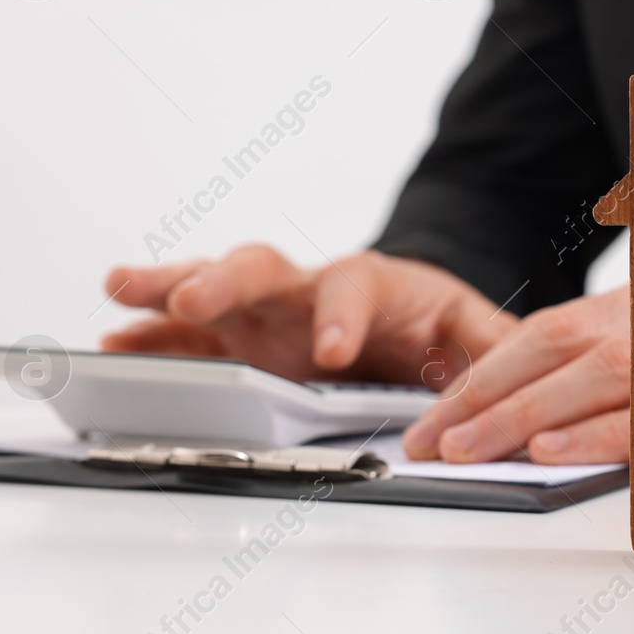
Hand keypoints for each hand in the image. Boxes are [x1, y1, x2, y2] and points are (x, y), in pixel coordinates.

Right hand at [100, 245, 510, 389]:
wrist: (405, 316)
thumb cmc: (434, 322)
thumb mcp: (475, 333)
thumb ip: (493, 348)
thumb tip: (522, 367)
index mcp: (373, 285)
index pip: (355, 286)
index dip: (340, 314)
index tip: (329, 350)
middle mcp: (307, 288)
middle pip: (263, 266)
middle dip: (226, 281)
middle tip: (192, 300)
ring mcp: (264, 311)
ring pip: (210, 286)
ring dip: (165, 288)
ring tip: (118, 289)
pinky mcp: (235, 338)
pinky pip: (184, 332)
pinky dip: (148, 335)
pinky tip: (112, 344)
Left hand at [399, 271, 633, 464]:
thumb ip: (615, 330)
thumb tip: (538, 363)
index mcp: (631, 304)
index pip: (538, 337)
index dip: (480, 374)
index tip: (433, 415)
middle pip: (548, 357)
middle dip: (480, 401)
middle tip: (426, 442)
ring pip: (588, 384)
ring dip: (520, 419)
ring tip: (464, 450)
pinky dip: (598, 435)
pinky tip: (551, 454)